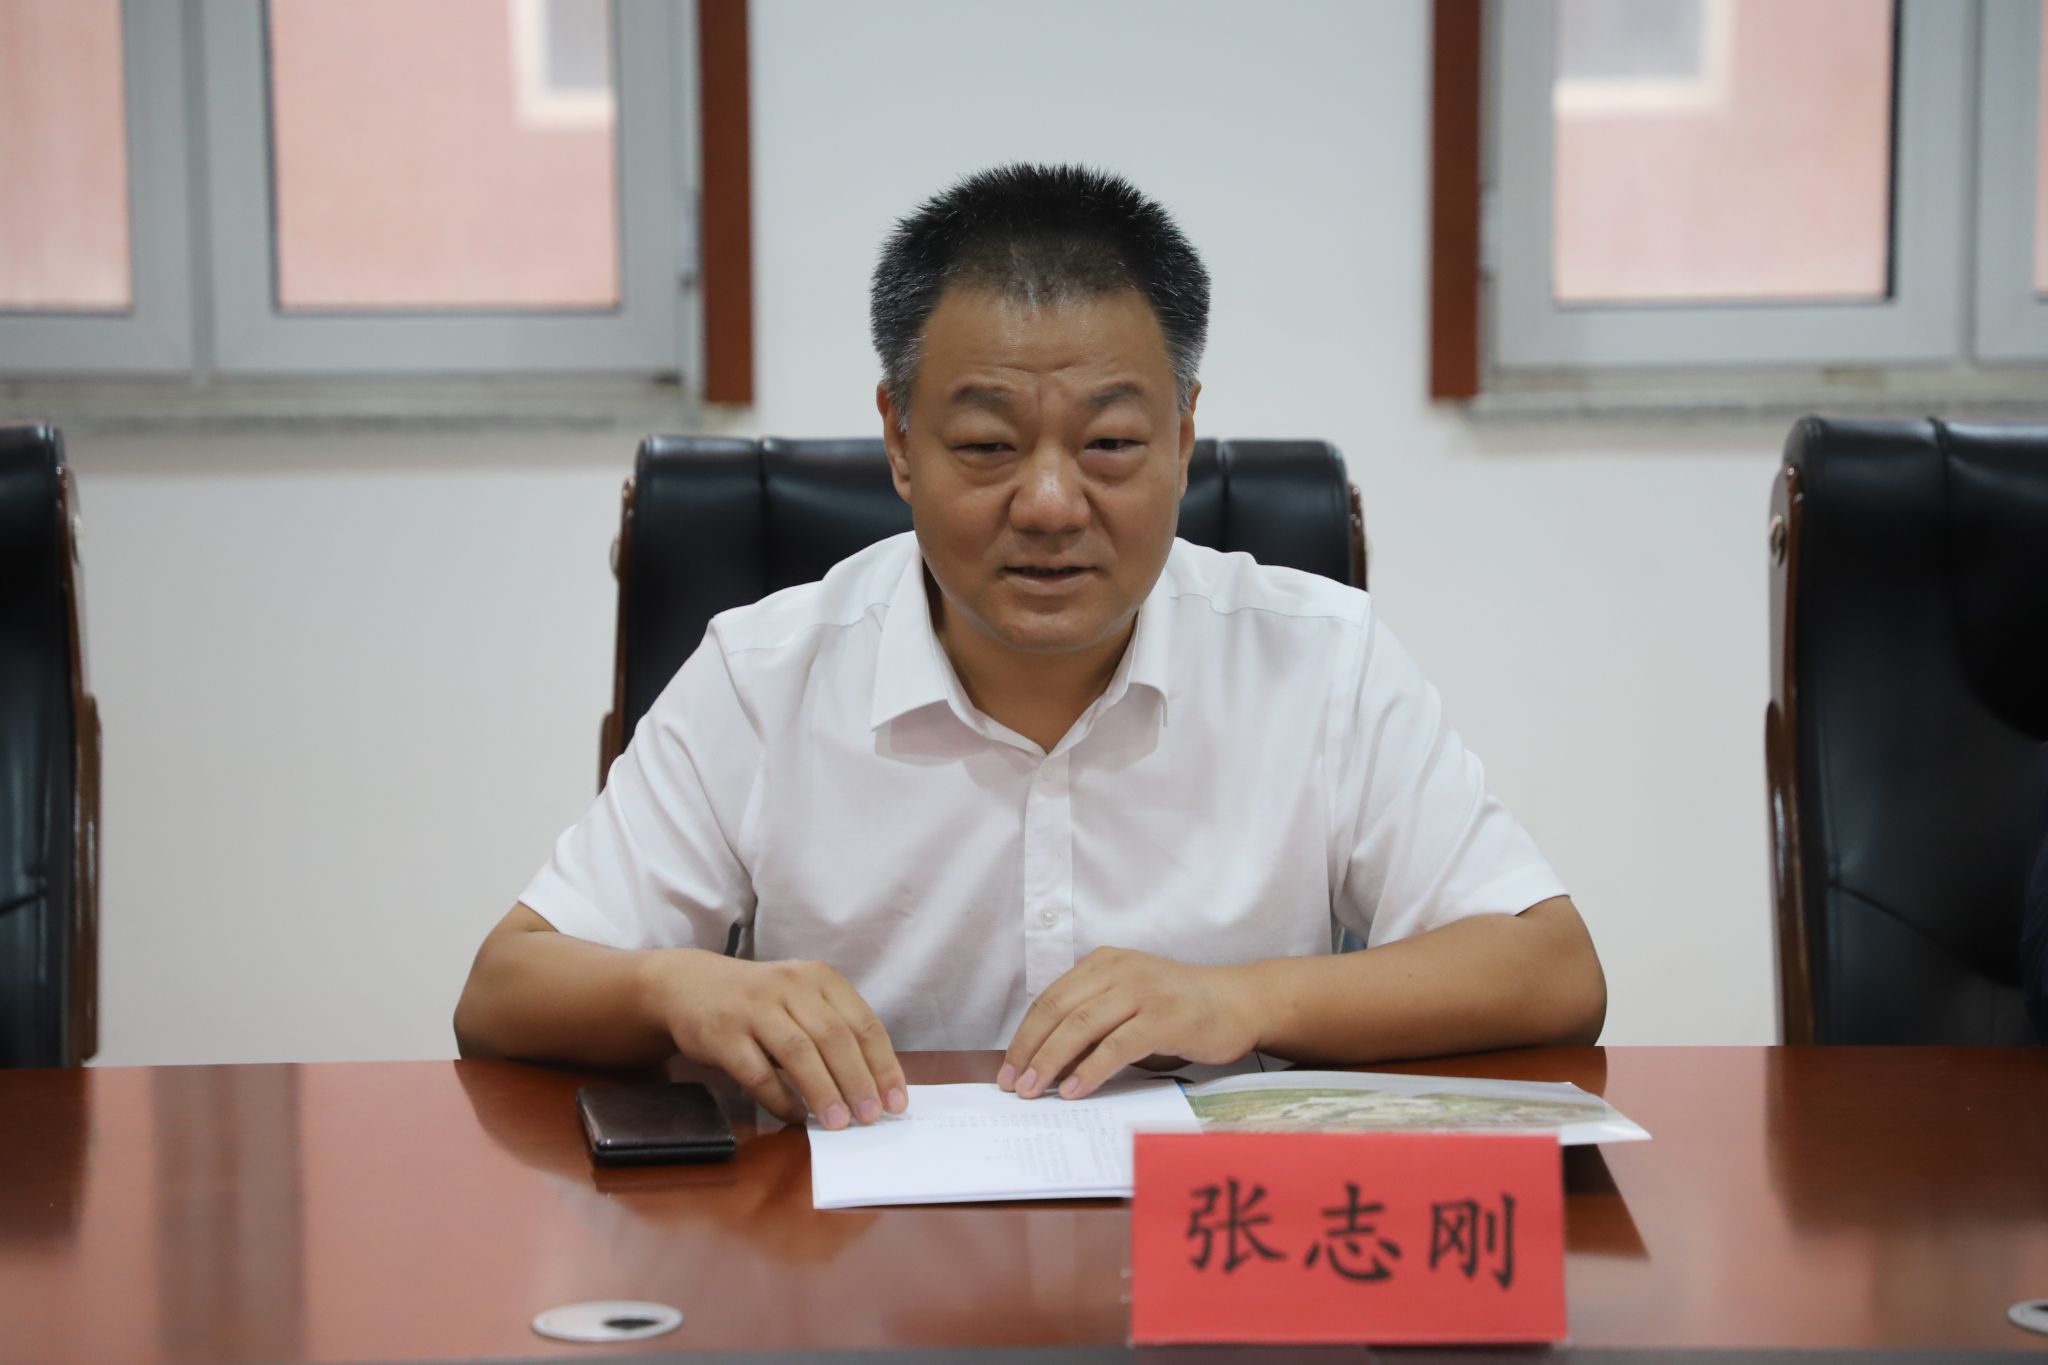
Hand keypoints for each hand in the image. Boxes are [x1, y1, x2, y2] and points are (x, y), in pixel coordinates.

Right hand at [647, 951, 907, 1129]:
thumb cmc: (761, 1002)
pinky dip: (779, 1097)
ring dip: (822, 1091)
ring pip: (798, 1052)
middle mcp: (790, 986)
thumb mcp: (802, 1000)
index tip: (896, 1101)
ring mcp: (754, 1007)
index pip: (863, 1023)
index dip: (883, 1065)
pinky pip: (756, 1071)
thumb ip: (834, 1031)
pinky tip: (794, 1116)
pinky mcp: (723, 1032)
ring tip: (838, 1124)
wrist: (690, 985)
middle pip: (834, 1037)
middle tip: (870, 1117)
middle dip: (857, 1081)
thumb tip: (873, 1087)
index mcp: (819, 978)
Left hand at [996, 947, 1260, 1100]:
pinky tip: (1074, 1090)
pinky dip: (1090, 1070)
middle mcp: (1118, 970)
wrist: (1239, 1002)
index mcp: (1103, 963)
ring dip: (1051, 1062)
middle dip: (1030, 1051)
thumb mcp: (1130, 1005)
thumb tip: (1050, 1066)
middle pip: (1058, 1011)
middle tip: (1013, 1086)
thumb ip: (1094, 1024)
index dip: (1025, 1036)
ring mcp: (1141, 992)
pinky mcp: (1163, 1017)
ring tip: (1035, 1092)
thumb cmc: (1181, 1008)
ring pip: (1080, 1027)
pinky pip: (1115, 1046)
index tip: (1009, 1069)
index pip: (1050, 999)